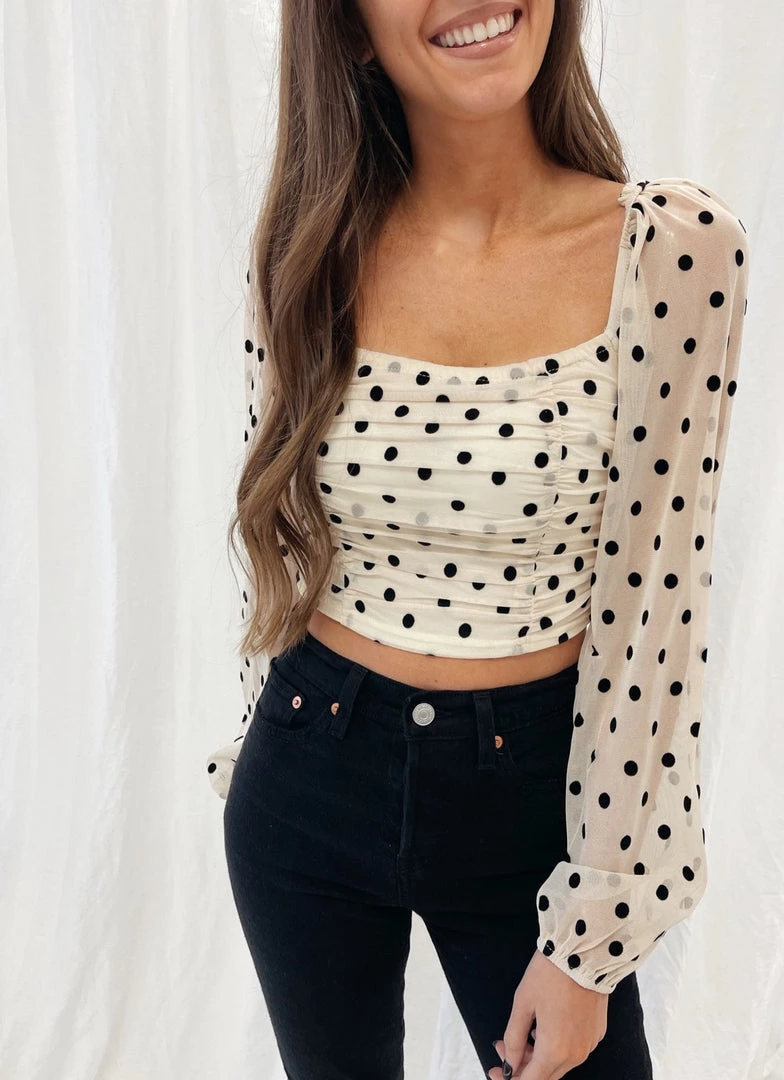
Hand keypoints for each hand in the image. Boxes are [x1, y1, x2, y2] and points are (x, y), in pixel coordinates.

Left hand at [487, 948, 608, 1078]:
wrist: (584, 952)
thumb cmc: (550, 974)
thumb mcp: (523, 1003)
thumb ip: (513, 1038)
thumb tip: (509, 1063)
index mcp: (555, 1050)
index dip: (510, 1079)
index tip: (496, 1071)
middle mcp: (575, 1054)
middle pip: (545, 1075)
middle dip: (522, 1066)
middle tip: (503, 1047)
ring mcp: (589, 1045)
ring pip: (559, 1064)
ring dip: (538, 1056)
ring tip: (523, 1031)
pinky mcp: (596, 1034)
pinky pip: (572, 1050)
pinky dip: (555, 1046)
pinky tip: (544, 1025)